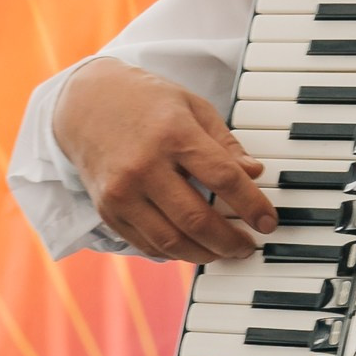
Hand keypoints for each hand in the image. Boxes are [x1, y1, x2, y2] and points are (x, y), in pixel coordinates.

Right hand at [52, 58, 275, 261]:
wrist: (86, 104)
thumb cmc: (146, 102)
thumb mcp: (192, 106)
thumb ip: (224, 143)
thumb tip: (254, 173)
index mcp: (172, 133)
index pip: (223, 178)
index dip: (253, 205)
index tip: (269, 222)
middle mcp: (144, 166)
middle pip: (197, 219)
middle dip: (230, 241)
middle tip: (247, 246)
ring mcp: (122, 192)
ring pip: (171, 241)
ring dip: (204, 254)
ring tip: (223, 252)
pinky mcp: (108, 210)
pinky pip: (147, 245)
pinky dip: (174, 252)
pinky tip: (191, 247)